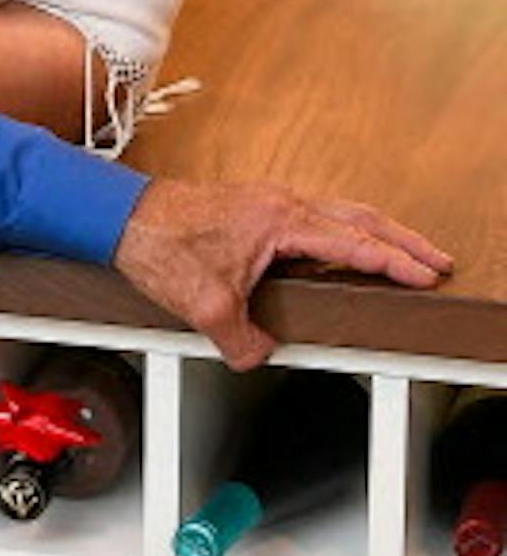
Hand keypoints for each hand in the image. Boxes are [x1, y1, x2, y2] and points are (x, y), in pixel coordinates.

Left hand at [113, 178, 452, 368]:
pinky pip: (313, 215)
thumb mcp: (205, 307)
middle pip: (357, 218)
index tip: (426, 274)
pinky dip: (341, 229)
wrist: (119, 215)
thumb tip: (261, 355)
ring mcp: (266, 200)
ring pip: (337, 212)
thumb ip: (242, 340)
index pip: (352, 242)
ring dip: (373, 232)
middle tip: (435, 260)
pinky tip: (341, 247)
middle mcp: (279, 203)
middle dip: (401, 241)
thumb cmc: (159, 245)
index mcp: (279, 220)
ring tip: (400, 253)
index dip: (393, 262)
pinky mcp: (252, 206)